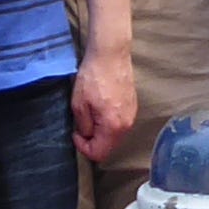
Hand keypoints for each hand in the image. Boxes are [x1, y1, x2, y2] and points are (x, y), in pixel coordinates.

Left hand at [71, 37, 137, 162]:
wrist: (110, 54)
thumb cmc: (94, 76)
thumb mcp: (79, 104)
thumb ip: (84, 126)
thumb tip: (86, 135)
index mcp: (113, 126)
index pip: (99, 153)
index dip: (83, 147)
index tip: (75, 133)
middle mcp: (127, 124)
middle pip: (109, 146)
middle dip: (92, 141)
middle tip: (80, 126)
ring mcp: (132, 115)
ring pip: (114, 135)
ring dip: (100, 131)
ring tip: (89, 114)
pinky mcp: (132, 106)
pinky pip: (119, 123)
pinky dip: (108, 122)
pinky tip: (99, 107)